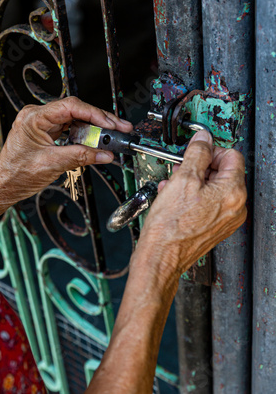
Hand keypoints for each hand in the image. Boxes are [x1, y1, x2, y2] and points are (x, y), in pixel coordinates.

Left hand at [0, 97, 132, 205]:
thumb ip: (81, 156)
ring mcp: (43, 123)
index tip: (110, 123)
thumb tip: (105, 154)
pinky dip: (84, 134)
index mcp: (34, 117)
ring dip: (94, 127)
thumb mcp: (52, 164)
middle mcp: (38, 115)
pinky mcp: (47, 132)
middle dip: (100, 119)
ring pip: (75, 119)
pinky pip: (70, 128)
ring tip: (112, 135)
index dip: (94, 114)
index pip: (71, 107)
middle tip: (120, 127)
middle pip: (76, 110)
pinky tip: (97, 140)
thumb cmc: (16, 175)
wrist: (3, 186)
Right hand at [137, 130, 246, 275]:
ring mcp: (226, 219)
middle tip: (181, 170)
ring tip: (173, 186)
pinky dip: (193, 197)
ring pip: (213, 187)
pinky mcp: (216, 227)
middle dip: (200, 167)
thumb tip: (204, 139)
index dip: (211, 150)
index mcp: (233, 192)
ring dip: (193, 182)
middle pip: (223, 172)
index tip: (196, 152)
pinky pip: (208, 203)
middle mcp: (235, 207)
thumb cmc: (170, 226)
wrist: (161, 257)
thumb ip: (197, 153)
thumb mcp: (183, 179)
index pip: (232, 156)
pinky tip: (175, 199)